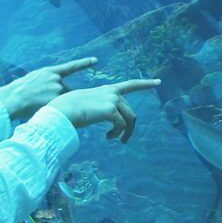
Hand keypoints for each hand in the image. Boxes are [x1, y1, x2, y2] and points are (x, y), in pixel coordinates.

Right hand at [0, 57, 98, 119]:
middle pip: (65, 89)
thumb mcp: (34, 78)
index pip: (71, 67)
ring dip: (55, 103)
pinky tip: (44, 109)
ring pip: (62, 99)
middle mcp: (55, 79)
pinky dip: (55, 108)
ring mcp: (56, 89)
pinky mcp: (56, 100)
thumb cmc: (20, 89)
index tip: (95, 60)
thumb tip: (56, 84)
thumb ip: (47, 79)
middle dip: (57, 96)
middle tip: (42, 99)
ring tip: (38, 104)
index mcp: (50, 71)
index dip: (84, 63)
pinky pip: (60, 106)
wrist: (13, 98)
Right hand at [46, 78, 162, 142]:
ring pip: (130, 118)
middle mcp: (112, 93)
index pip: (130, 85)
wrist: (63, 111)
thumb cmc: (69, 110)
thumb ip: (96, 107)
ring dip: (126, 132)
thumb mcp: (86, 105)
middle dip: (130, 127)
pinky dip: (116, 134)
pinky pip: (121, 126)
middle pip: (131, 111)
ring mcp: (112, 100)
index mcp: (107, 90)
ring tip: (119, 140)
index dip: (146, 83)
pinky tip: (108, 137)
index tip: (158, 82)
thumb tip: (96, 115)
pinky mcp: (111, 110)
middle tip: (123, 140)